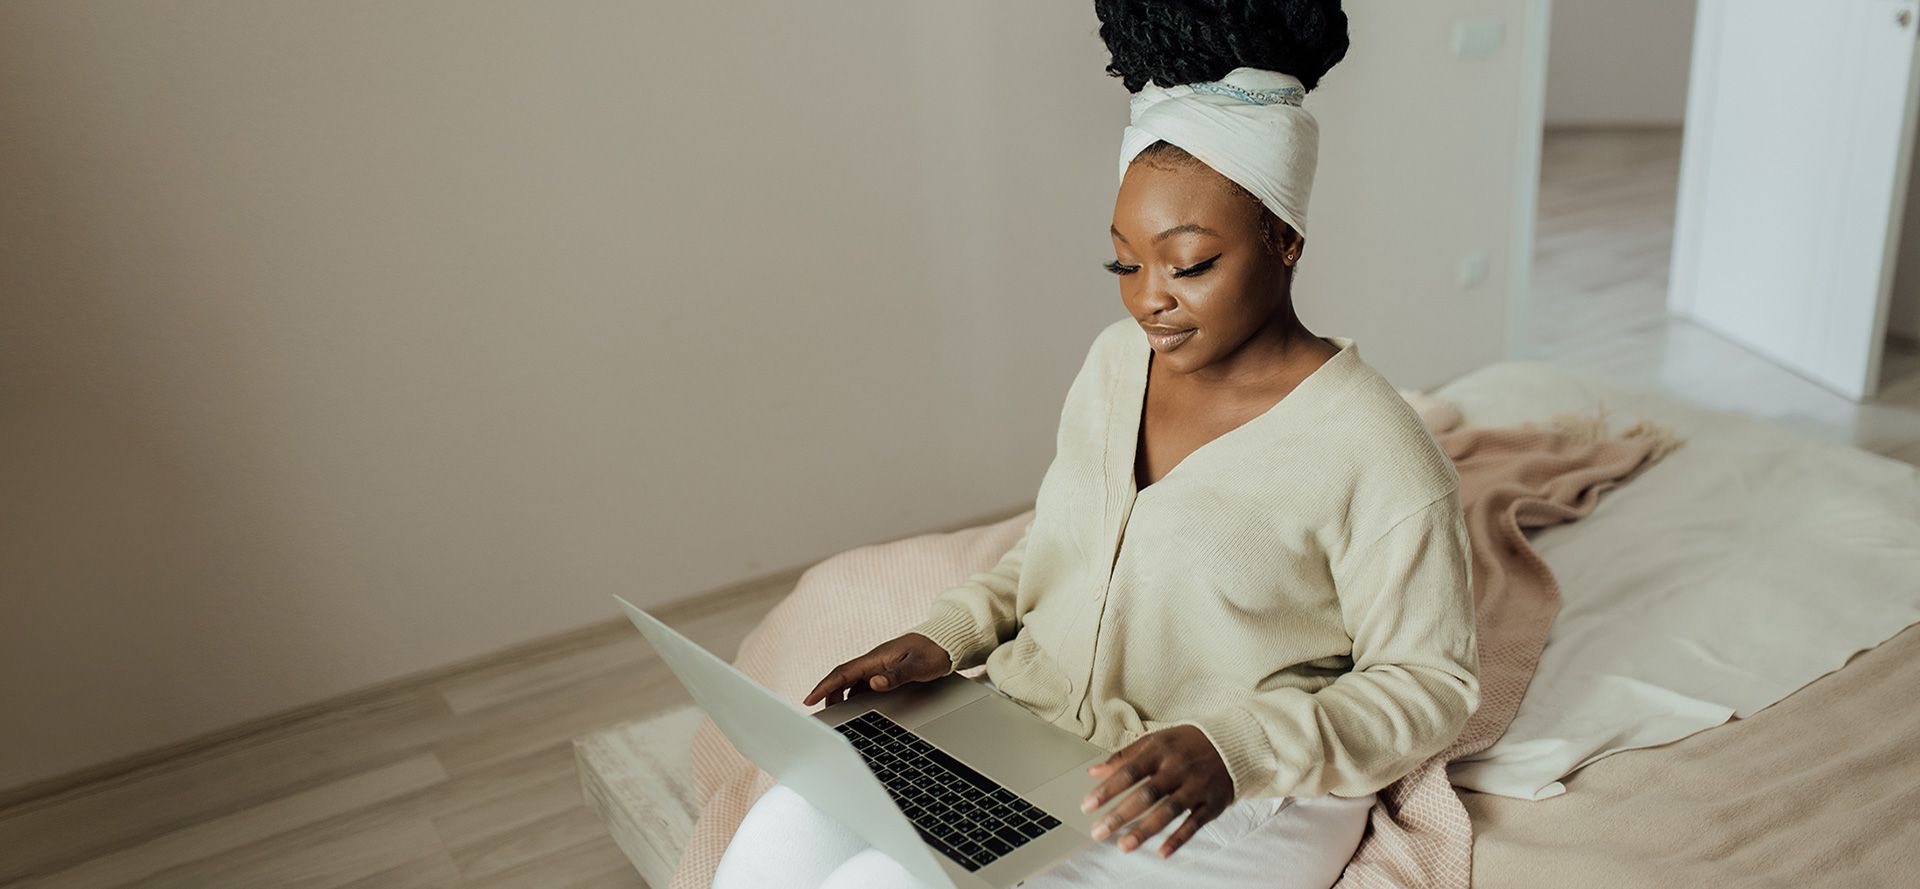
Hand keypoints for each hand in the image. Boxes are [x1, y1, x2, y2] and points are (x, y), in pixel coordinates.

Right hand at [801, 632, 953, 708]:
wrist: (948, 641)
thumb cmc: (934, 652)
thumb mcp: (918, 666)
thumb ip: (896, 675)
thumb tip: (873, 683)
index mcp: (876, 658)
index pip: (843, 673)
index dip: (824, 686)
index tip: (808, 700)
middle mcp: (874, 661)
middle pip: (843, 678)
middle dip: (827, 693)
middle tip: (818, 712)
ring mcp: (879, 666)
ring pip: (852, 682)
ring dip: (840, 695)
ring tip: (833, 713)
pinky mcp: (886, 670)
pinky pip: (863, 684)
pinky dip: (854, 695)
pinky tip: (855, 707)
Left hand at [1078, 725, 1233, 858]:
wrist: (1234, 743)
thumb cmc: (1187, 743)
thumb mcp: (1156, 741)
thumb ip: (1124, 757)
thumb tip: (1093, 772)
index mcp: (1160, 751)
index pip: (1129, 772)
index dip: (1107, 790)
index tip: (1087, 806)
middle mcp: (1178, 768)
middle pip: (1146, 794)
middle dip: (1120, 815)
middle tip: (1098, 832)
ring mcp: (1197, 786)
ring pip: (1168, 811)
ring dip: (1145, 830)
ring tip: (1124, 845)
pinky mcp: (1213, 803)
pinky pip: (1194, 824)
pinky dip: (1178, 839)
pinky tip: (1161, 852)